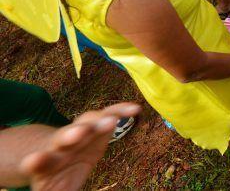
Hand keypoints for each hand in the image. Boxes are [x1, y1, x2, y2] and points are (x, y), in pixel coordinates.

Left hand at [21, 103, 140, 190]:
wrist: (60, 159)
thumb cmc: (55, 180)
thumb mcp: (53, 190)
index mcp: (45, 163)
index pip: (39, 162)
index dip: (37, 161)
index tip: (33, 161)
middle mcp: (61, 143)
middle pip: (63, 136)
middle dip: (72, 134)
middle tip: (79, 133)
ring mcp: (80, 130)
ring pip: (86, 122)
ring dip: (97, 121)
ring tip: (111, 121)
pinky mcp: (98, 124)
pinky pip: (109, 114)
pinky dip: (121, 110)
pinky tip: (134, 109)